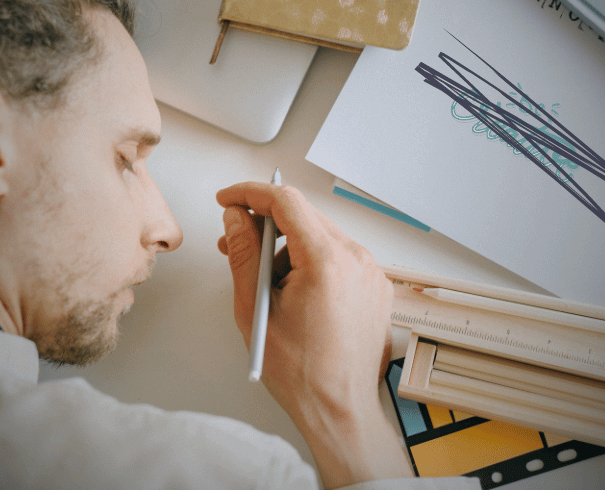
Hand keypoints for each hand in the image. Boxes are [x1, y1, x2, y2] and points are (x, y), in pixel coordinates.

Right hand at [216, 182, 412, 488]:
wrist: (340, 410)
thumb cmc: (301, 371)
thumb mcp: (256, 307)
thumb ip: (244, 253)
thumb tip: (236, 218)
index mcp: (327, 262)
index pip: (286, 202)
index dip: (250, 194)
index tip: (228, 199)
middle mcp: (357, 259)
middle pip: (305, 216)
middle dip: (266, 223)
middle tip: (235, 240)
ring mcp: (371, 273)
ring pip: (321, 236)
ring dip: (288, 247)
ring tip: (265, 281)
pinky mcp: (376, 286)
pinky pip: (339, 257)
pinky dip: (312, 262)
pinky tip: (292, 289)